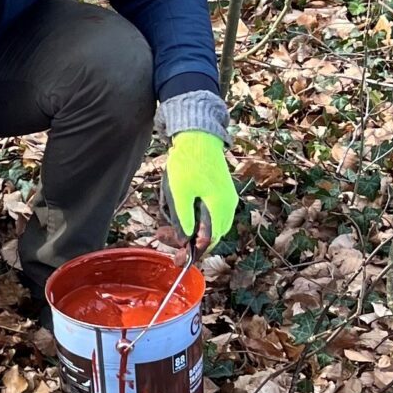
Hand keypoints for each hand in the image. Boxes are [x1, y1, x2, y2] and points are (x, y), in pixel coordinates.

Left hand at [164, 130, 236, 247]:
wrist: (198, 136)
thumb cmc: (188, 162)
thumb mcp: (180, 193)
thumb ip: (184, 218)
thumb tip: (186, 240)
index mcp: (221, 207)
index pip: (210, 239)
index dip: (194, 250)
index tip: (178, 256)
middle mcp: (228, 204)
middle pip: (212, 234)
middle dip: (189, 241)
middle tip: (164, 238)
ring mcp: (226, 197)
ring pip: (211, 224)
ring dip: (191, 230)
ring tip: (166, 229)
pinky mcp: (220, 191)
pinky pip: (210, 213)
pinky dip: (196, 219)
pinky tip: (179, 216)